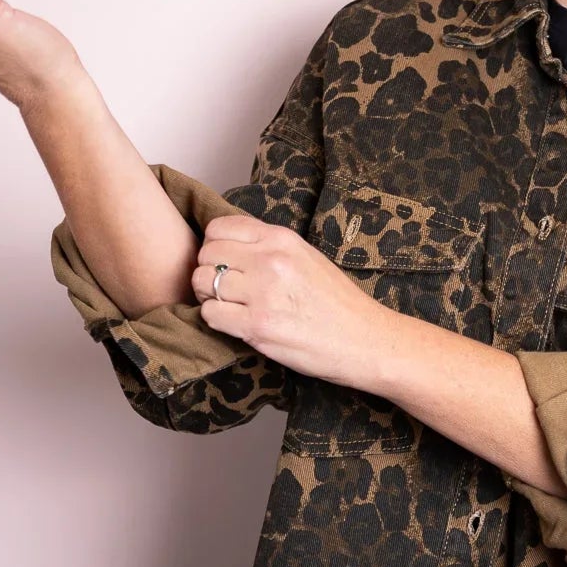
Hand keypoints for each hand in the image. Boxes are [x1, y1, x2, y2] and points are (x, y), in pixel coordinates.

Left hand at [192, 213, 390, 388]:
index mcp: (281, 239)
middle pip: (206, 254)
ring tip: (228, 306)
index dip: (214, 246)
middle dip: (208, 272)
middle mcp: (269, 260)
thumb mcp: (306, 257)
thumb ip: (270, 247)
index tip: (225, 262)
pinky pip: (210, 314)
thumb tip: (230, 246)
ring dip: (209, 296)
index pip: (219, 228)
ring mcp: (263, 293)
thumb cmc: (337, 302)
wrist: (364, 339)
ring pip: (203, 283)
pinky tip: (234, 322)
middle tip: (223, 288)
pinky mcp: (257, 326)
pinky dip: (216, 319)